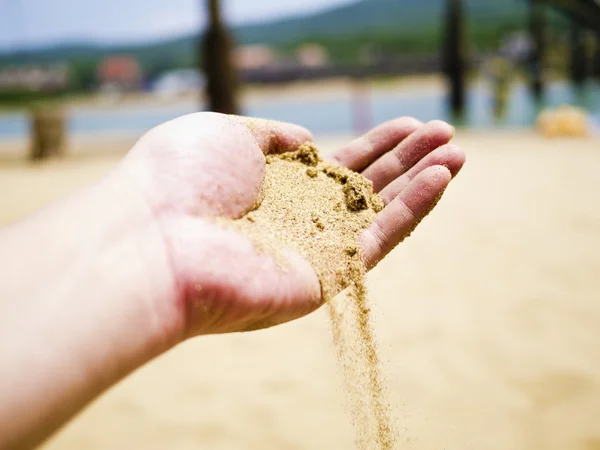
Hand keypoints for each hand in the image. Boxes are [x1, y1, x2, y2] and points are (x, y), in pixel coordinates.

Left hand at [116, 113, 464, 336]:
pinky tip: (440, 180)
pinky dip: (410, 211)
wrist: (152, 240)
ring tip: (457, 155)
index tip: (408, 125)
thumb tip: (311, 141)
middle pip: (365, 188)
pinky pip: (377, 241)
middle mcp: (296, 221)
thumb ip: (275, 138)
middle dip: (406, 161)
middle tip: (446, 135)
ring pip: (379, 214)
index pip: (337, 165)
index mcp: (273, 188)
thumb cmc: (179, 180)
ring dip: (420, 185)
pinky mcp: (324, 279)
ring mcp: (311, 252)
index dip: (375, 144)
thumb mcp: (228, 135)